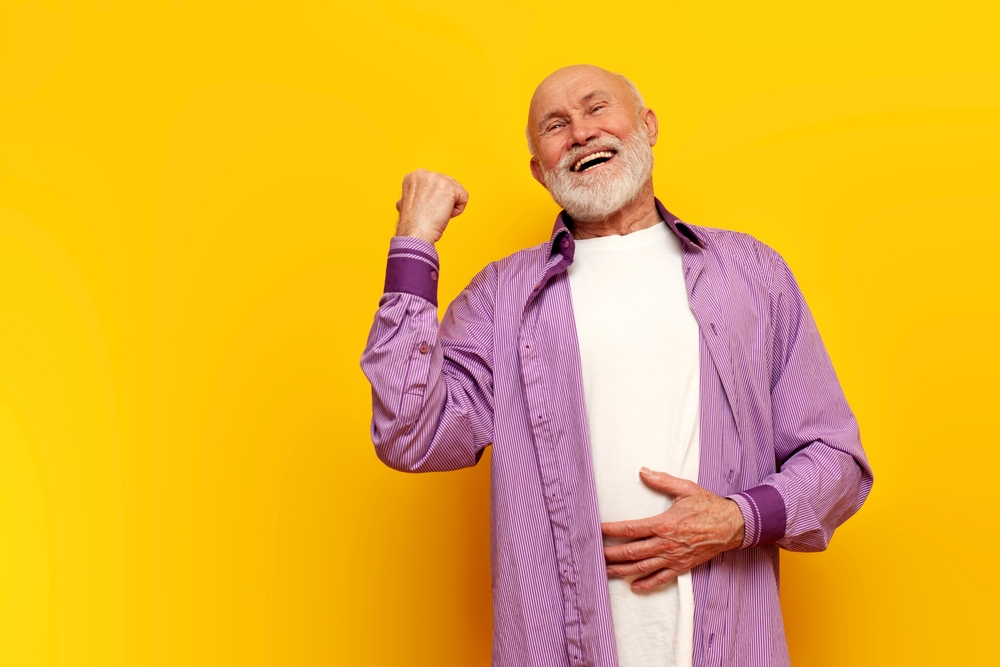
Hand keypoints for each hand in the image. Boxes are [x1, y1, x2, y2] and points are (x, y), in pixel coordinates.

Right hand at [395, 169, 468, 243]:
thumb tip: (423, 196)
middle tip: (432, 213)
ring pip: (457, 190)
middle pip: (448, 184)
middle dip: (444, 200)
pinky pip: (464, 197)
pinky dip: (458, 210)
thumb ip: (418, 193)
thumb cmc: (412, 224)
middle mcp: (424, 173)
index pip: (436, 182)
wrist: (415, 234)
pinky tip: (444, 215)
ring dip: (450, 205)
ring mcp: (437, 179)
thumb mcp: (408, 202)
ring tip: (437, 214)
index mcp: (413, 176)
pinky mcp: (449, 187)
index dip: (435, 198)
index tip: (425, 208)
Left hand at [601, 467, 744, 592]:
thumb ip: (662, 481)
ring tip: (605, 572)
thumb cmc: (709, 506)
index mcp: (664, 524)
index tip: (597, 530)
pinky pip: (662, 579)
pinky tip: (634, 586)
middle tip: (594, 555)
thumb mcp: (686, 489)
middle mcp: (666, 544)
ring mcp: (673, 558)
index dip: (611, 530)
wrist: (733, 525)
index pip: (630, 529)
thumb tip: (643, 471)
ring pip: (642, 568)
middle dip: (611, 554)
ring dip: (622, 571)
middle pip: (632, 552)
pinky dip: (647, 584)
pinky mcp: (682, 566)